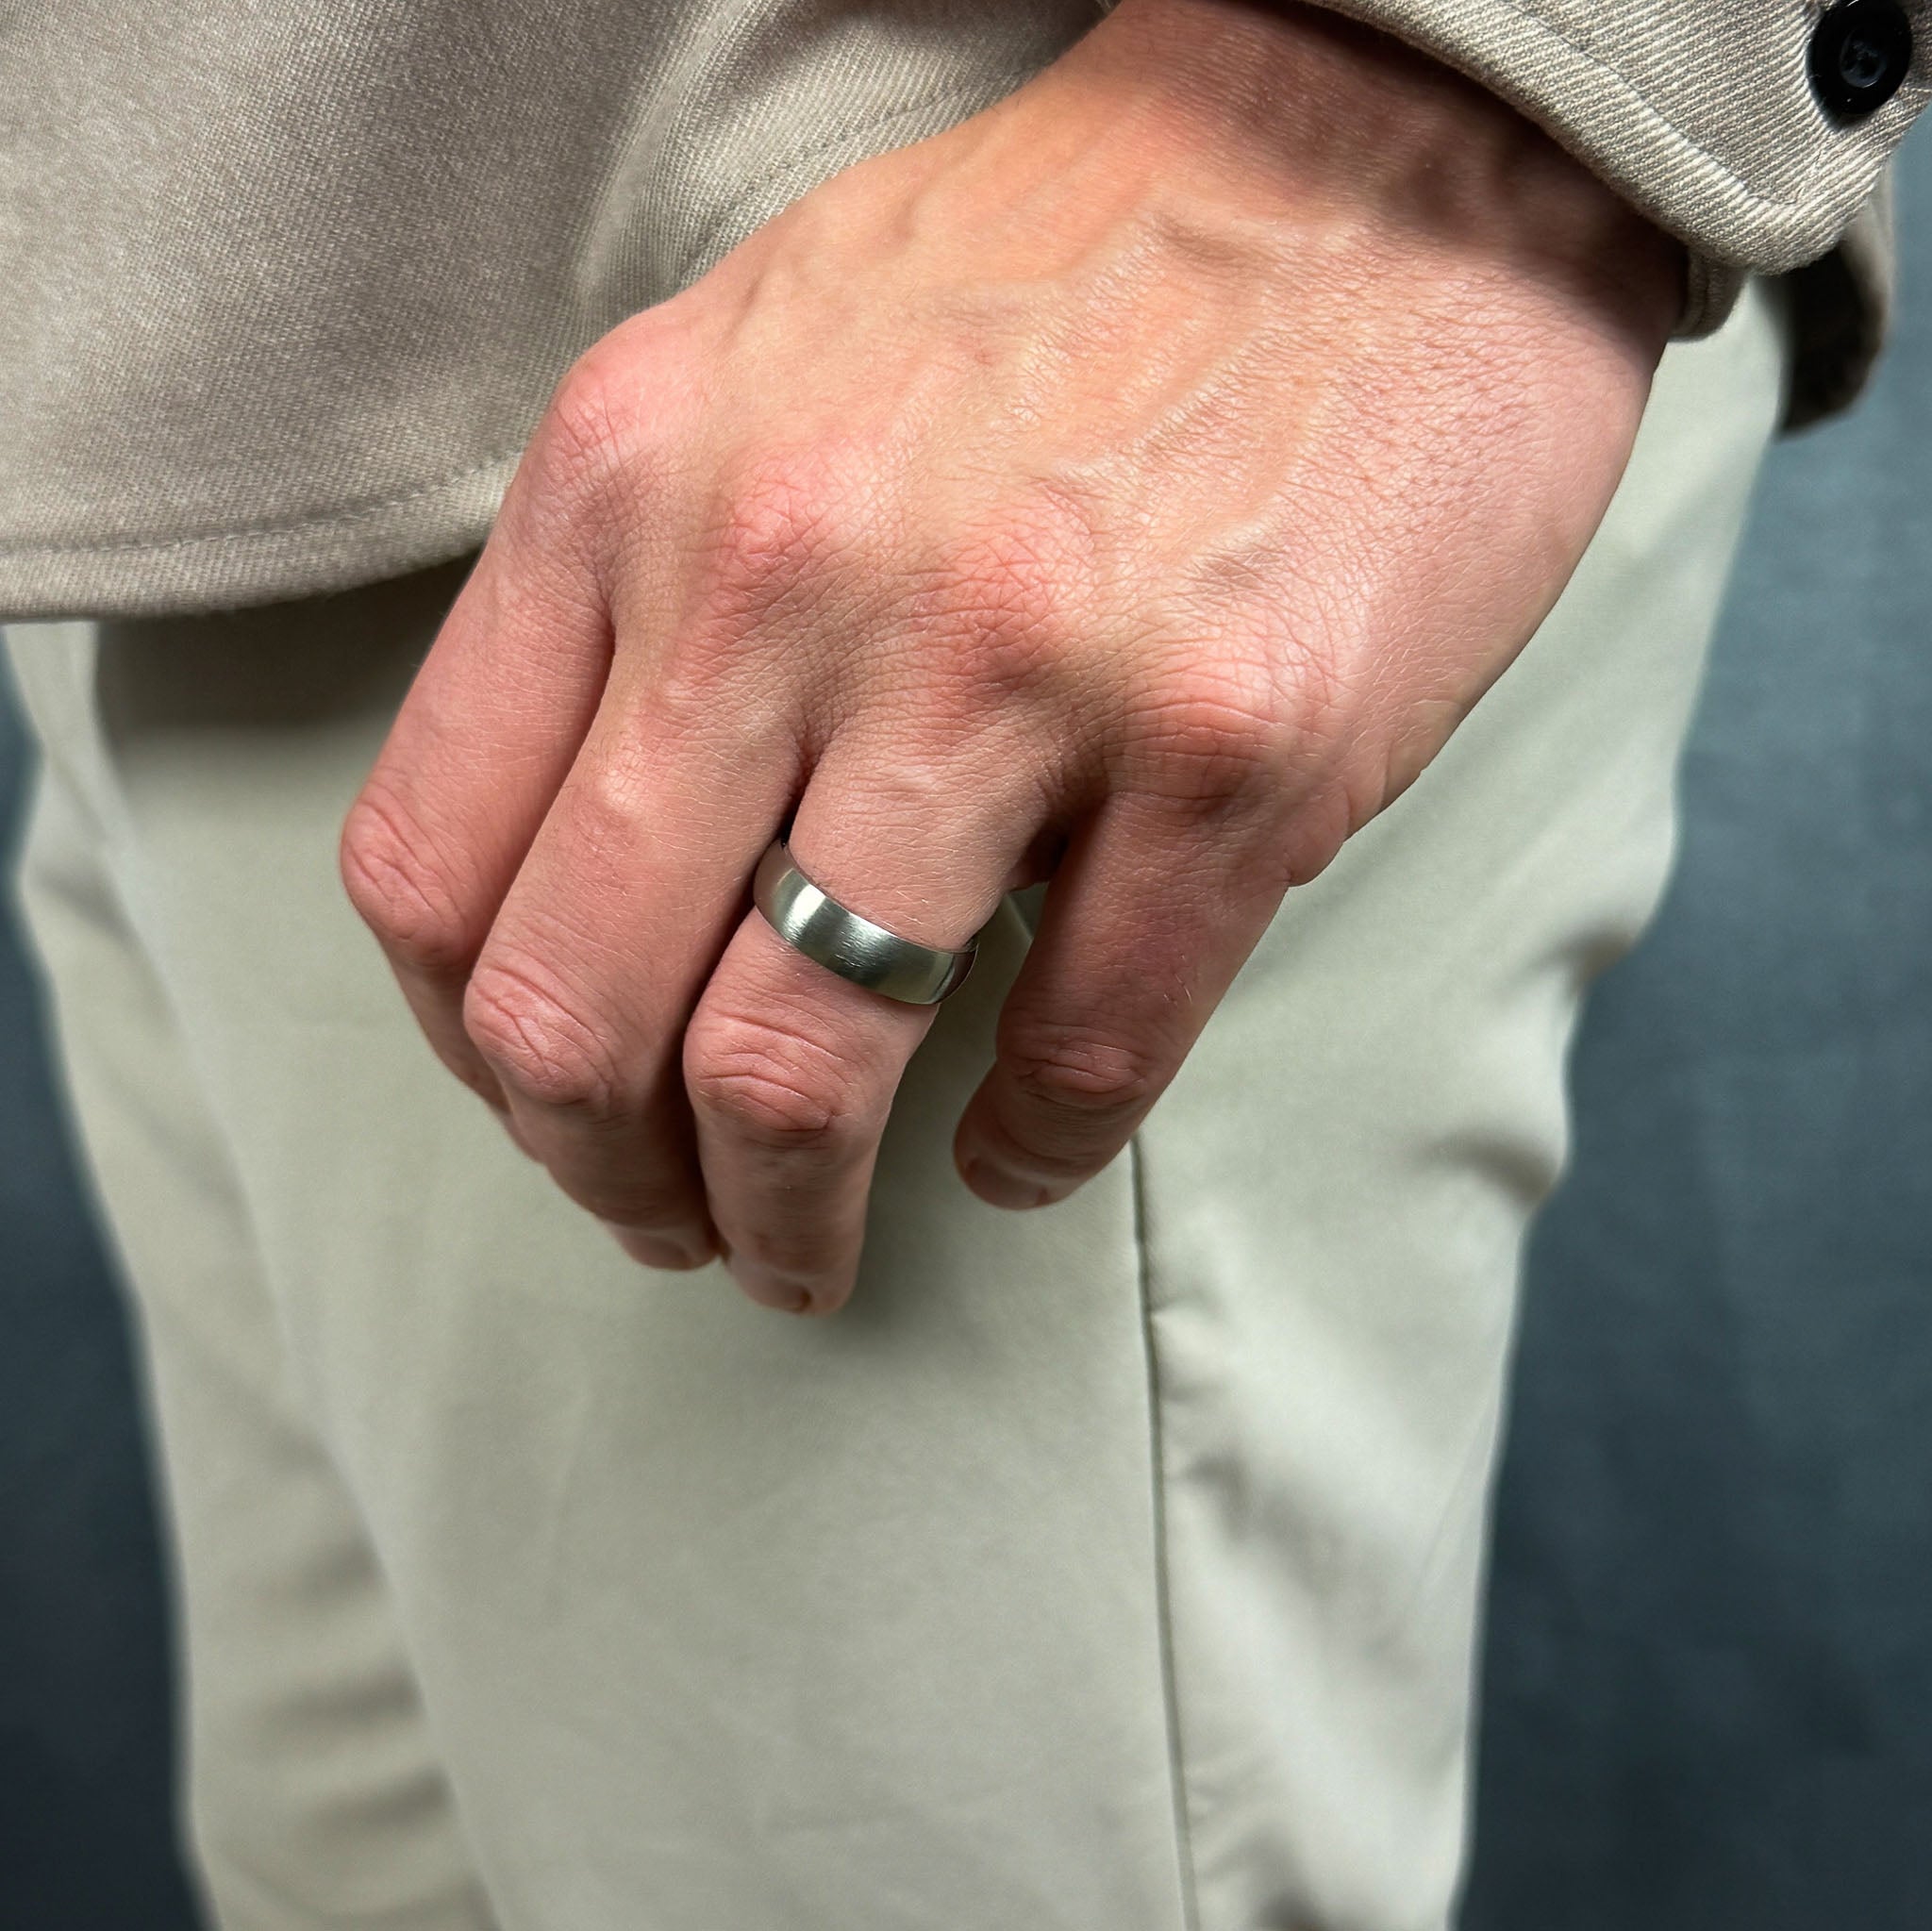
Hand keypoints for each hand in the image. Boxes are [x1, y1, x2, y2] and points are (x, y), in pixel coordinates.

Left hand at [340, 0, 1681, 1314]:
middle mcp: (788, 569)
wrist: (1374, 157)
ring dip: (790, 1217)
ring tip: (812, 1248)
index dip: (473, 1052)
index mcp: (632, 478)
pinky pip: (1078, 1052)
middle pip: (579, 1011)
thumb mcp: (758, 377)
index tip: (555, 1108)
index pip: (434, 866)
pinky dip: (1031, 1153)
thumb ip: (642, 603)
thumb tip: (613, 876)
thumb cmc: (1057, 287)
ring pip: (798, 1070)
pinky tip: (1019, 1153)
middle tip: (680, 1227)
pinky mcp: (1231, 745)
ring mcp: (1015, 662)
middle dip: (613, 1183)